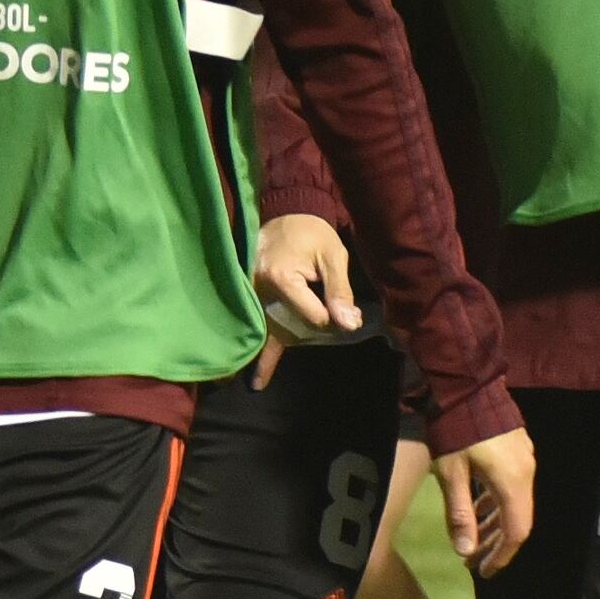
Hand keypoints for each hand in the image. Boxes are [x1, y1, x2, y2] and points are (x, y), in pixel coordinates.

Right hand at [248, 214, 365, 375]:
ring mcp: (250, 296)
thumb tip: (349, 324)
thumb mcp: (333, 256)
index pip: (312, 316)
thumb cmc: (311, 233)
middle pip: (290, 326)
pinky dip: (259, 352)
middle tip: (325, 328)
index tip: (340, 308)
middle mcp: (259, 290)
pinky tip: (255, 381)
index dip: (330, 316)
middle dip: (308, 330)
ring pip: (270, 330)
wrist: (284, 215)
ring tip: (256, 383)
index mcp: (280, 278)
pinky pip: (256, 327)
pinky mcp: (250, 299)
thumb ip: (340, 291)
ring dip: (268, 353)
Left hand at [432, 427, 535, 572]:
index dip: (501, 555)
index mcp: (513, 482)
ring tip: (472, 540)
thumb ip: (459, 513)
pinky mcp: (517, 449)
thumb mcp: (451, 474)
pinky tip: (478, 510)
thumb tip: (465, 552)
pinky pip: (511, 486)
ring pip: (514, 502)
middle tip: (473, 561)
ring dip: (494, 523)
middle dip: (495, 543)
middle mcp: (526, 473)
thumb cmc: (455, 431)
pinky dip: (495, 503)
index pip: (516, 531)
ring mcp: (524, 459)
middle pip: (517, 519)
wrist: (467, 385)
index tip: (484, 572)